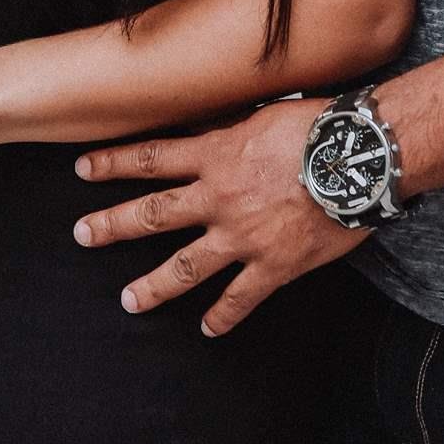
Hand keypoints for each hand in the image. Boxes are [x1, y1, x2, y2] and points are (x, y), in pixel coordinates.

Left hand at [72, 101, 370, 335]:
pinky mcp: (273, 265)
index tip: (83, 168)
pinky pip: (241, 297)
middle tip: (82, 234)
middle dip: (112, 225)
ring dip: (153, 285)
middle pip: (152, 214)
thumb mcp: (265, 114)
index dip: (114, 163)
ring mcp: (242, 237)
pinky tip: (208, 329)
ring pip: (186, 266)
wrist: (362, 158)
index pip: (152, 158)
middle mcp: (219, 199)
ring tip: (129, 300)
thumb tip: (212, 130)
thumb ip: (233, 129)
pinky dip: (223, 316)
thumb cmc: (320, 126)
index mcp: (216, 156)